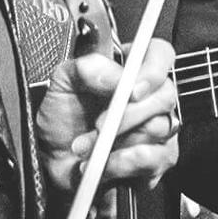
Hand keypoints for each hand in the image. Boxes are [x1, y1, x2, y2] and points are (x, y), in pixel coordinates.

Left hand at [36, 38, 180, 192]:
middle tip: (99, 125)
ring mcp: (157, 128)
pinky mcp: (156, 159)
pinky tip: (104, 163)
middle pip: (164, 97)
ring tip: (89, 147)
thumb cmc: (61, 117)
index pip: (160, 55)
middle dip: (128, 115)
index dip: (153, 70)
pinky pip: (155, 159)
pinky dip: (123, 164)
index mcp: (132, 70)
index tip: (132, 90)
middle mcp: (149, 97)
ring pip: (159, 130)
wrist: (52, 157)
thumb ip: (88, 67)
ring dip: (116, 142)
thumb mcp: (64, 81)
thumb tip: (117, 76)